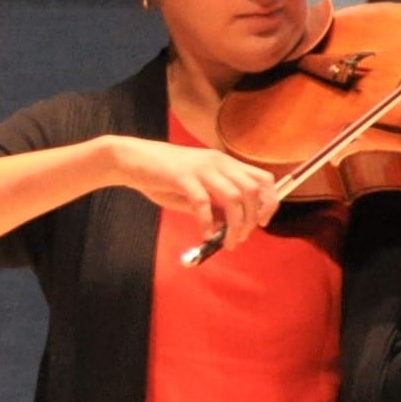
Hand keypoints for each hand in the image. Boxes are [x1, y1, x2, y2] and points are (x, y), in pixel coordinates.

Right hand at [111, 134, 284, 246]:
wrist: (131, 159)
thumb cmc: (162, 176)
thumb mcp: (196, 189)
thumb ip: (214, 205)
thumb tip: (229, 225)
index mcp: (225, 163)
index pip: (263, 179)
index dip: (269, 201)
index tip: (262, 221)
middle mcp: (218, 162)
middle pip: (252, 191)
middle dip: (252, 219)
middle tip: (242, 237)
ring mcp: (201, 168)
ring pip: (233, 197)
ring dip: (235, 224)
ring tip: (229, 242)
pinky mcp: (182, 176)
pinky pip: (203, 202)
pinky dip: (208, 222)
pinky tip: (206, 234)